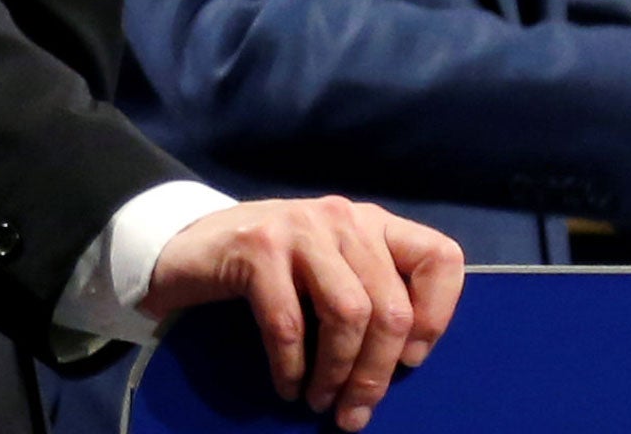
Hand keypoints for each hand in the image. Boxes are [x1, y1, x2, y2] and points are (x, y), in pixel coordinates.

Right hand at [140, 197, 463, 432]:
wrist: (190, 245)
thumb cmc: (272, 270)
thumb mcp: (330, 270)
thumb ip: (370, 292)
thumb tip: (405, 360)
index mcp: (373, 224)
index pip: (440, 257)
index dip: (437, 316)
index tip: (410, 360)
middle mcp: (344, 218)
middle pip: (391, 305)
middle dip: (376, 373)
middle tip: (355, 412)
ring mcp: (300, 228)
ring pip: (349, 314)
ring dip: (337, 374)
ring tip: (321, 403)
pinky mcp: (258, 248)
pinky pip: (290, 324)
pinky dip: (291, 368)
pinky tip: (286, 386)